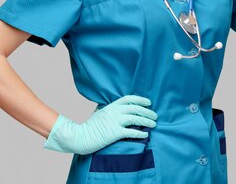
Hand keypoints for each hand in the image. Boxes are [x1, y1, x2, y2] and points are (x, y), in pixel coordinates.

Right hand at [43, 95, 157, 154]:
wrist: (80, 137)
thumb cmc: (89, 126)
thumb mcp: (99, 113)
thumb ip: (107, 109)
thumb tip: (113, 107)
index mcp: (111, 106)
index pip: (129, 99)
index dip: (140, 99)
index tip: (149, 102)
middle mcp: (115, 112)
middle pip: (136, 108)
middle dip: (147, 112)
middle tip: (155, 116)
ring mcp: (115, 122)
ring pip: (136, 119)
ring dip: (147, 121)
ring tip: (154, 124)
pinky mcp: (115, 133)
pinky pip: (131, 132)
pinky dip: (140, 133)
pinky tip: (146, 134)